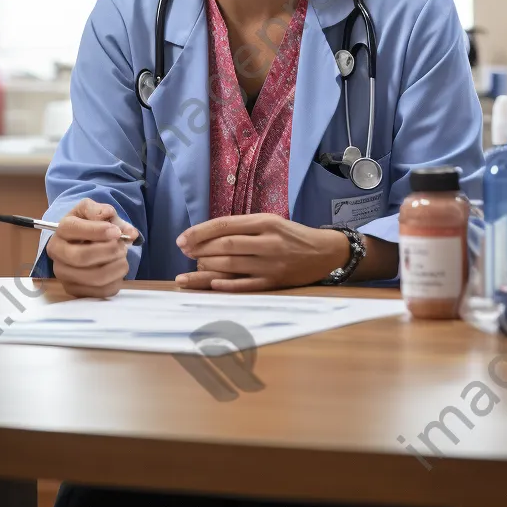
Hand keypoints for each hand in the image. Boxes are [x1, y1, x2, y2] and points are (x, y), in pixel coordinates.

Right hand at [45, 198, 139, 298]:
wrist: (86, 243)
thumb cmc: (90, 226)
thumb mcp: (93, 212)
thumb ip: (102, 210)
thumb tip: (108, 214)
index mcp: (61, 230)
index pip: (73, 229)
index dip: (98, 231)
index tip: (116, 231)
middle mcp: (57, 253)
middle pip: (82, 256)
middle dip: (109, 251)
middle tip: (123, 246)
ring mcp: (64, 275)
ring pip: (94, 277)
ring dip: (116, 267)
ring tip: (122, 257)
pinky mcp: (75, 291)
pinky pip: (101, 292)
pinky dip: (116, 280)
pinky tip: (117, 269)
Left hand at [173, 214, 349, 291]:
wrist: (324, 253)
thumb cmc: (290, 235)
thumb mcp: (269, 221)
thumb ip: (242, 227)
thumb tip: (206, 235)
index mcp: (264, 222)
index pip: (224, 225)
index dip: (200, 232)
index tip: (182, 239)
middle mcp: (267, 242)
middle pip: (225, 246)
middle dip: (200, 250)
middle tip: (185, 253)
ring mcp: (271, 264)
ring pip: (231, 265)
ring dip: (207, 267)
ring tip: (193, 268)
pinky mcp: (275, 282)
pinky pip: (245, 285)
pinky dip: (226, 284)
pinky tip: (211, 284)